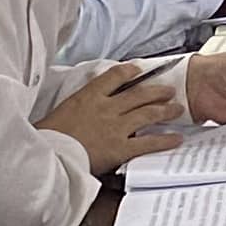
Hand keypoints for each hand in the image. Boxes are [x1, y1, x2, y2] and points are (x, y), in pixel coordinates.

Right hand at [49, 60, 186, 171]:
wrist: (48, 155)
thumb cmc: (47, 136)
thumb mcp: (59, 111)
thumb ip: (76, 107)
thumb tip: (78, 109)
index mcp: (88, 96)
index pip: (113, 76)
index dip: (129, 71)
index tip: (138, 69)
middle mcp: (106, 107)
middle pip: (138, 94)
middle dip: (156, 91)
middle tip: (169, 90)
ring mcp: (115, 127)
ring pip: (148, 113)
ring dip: (165, 110)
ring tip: (177, 109)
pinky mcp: (120, 148)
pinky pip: (148, 142)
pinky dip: (164, 140)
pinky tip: (176, 138)